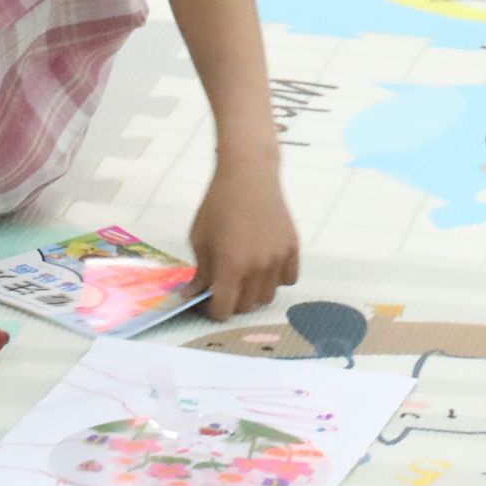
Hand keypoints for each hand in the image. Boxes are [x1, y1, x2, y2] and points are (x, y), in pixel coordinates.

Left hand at [193, 150, 299, 317]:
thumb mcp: (199, 239)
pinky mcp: (293, 248)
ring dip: (253, 293)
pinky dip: (276, 279)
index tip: (205, 301)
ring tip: (244, 276)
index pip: (223, 310)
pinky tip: (265, 266)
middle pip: (246, 307)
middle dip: (231, 302)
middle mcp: (258, 267)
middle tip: (223, 287)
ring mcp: (278, 258)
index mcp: (231, 265)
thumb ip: (200, 273)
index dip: (211, 311)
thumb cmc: (217, 204)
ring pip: (267, 296)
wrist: (249, 175)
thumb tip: (193, 295)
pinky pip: (288, 279)